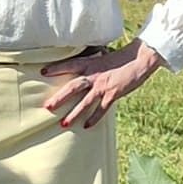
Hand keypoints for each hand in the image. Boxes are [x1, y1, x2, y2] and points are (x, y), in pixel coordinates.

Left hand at [40, 40, 161, 131]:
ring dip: (74, 114)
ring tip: (63, 124)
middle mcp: (94, 75)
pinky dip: (94, 118)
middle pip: (73, 87)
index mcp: (90, 63)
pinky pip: (101, 109)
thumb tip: (82, 67)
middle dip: (60, 98)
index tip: (43, 72)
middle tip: (47, 107)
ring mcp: (103, 86)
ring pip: (85, 102)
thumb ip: (91, 63)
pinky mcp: (113, 94)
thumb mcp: (102, 57)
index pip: (69, 64)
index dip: (56, 68)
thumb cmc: (121, 57)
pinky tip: (86, 126)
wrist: (140, 59)